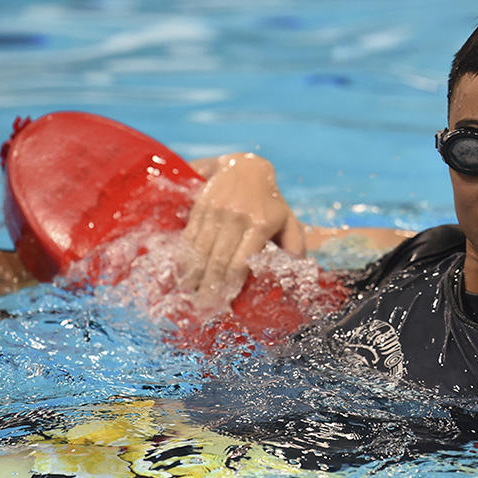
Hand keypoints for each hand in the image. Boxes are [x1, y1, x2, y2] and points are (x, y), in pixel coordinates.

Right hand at [180, 153, 304, 302]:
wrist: (246, 167)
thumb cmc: (270, 202)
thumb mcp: (288, 220)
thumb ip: (294, 245)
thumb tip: (295, 269)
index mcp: (260, 224)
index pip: (239, 262)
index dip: (229, 285)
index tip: (223, 304)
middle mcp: (236, 217)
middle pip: (217, 260)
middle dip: (208, 287)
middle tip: (202, 309)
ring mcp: (216, 211)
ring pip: (200, 250)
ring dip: (193, 277)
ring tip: (189, 297)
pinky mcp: (201, 207)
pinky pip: (189, 237)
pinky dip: (184, 259)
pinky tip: (182, 276)